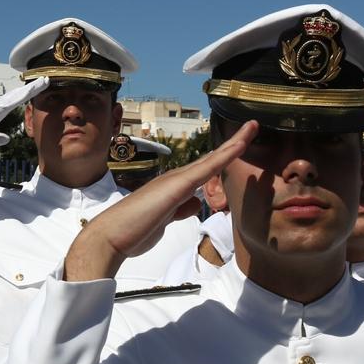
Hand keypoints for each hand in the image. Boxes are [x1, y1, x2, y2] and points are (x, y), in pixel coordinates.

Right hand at [0, 78, 48, 156]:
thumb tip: (7, 138)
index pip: (16, 101)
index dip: (28, 94)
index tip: (40, 88)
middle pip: (18, 95)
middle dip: (33, 87)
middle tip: (47, 79)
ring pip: (15, 95)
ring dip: (29, 88)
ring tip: (43, 81)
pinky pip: (8, 102)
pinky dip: (19, 97)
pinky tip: (29, 93)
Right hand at [63, 121, 257, 281]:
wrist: (110, 235)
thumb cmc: (133, 231)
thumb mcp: (164, 220)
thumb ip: (180, 210)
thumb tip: (195, 202)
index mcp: (174, 187)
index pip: (205, 170)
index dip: (223, 157)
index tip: (240, 146)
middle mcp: (176, 178)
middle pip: (211, 158)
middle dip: (233, 143)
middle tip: (253, 127)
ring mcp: (177, 180)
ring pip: (212, 158)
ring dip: (234, 143)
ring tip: (252, 128)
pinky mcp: (178, 185)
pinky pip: (207, 168)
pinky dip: (225, 155)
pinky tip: (240, 145)